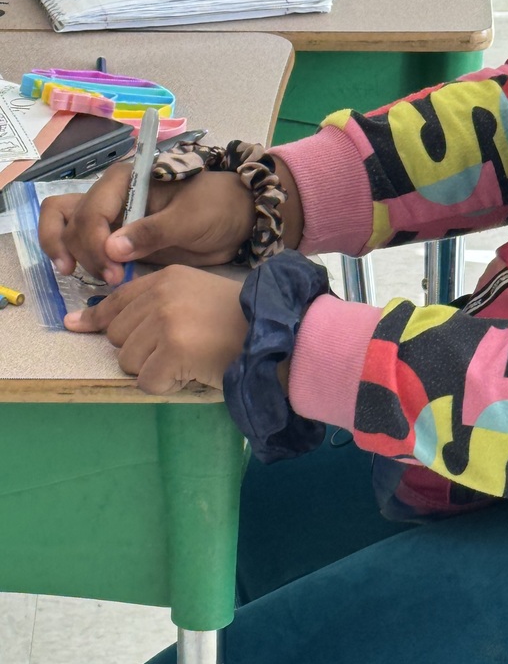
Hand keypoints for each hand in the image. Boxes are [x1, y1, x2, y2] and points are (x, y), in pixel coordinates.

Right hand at [39, 164, 256, 284]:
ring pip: (68, 227)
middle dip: (82, 252)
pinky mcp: (119, 238)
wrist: (236, 219)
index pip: (91, 212)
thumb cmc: (217, 207)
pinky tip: (80, 273)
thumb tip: (112, 249)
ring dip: (68, 252)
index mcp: (126, 180)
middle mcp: (112, 196)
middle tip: (109, 278)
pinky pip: (84, 243)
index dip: (95, 244)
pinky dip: (75, 256)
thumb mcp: (189, 218)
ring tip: (84, 276)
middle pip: (72, 220)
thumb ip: (152, 232)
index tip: (114, 272)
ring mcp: (113, 217)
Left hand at [64, 265, 248, 393]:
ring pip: (128, 361)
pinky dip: (167, 385)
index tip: (75, 326)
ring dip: (154, 369)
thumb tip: (98, 322)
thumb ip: (156, 302)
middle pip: (117, 336)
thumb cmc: (239, 319)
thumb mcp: (196, 293)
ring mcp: (166, 322)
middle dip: (140, 350)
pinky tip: (191, 372)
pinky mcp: (173, 350)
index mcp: (165, 279)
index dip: (95, 318)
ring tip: (188, 359)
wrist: (276, 333)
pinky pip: (147, 382)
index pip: (116, 300)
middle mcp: (161, 296)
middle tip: (177, 349)